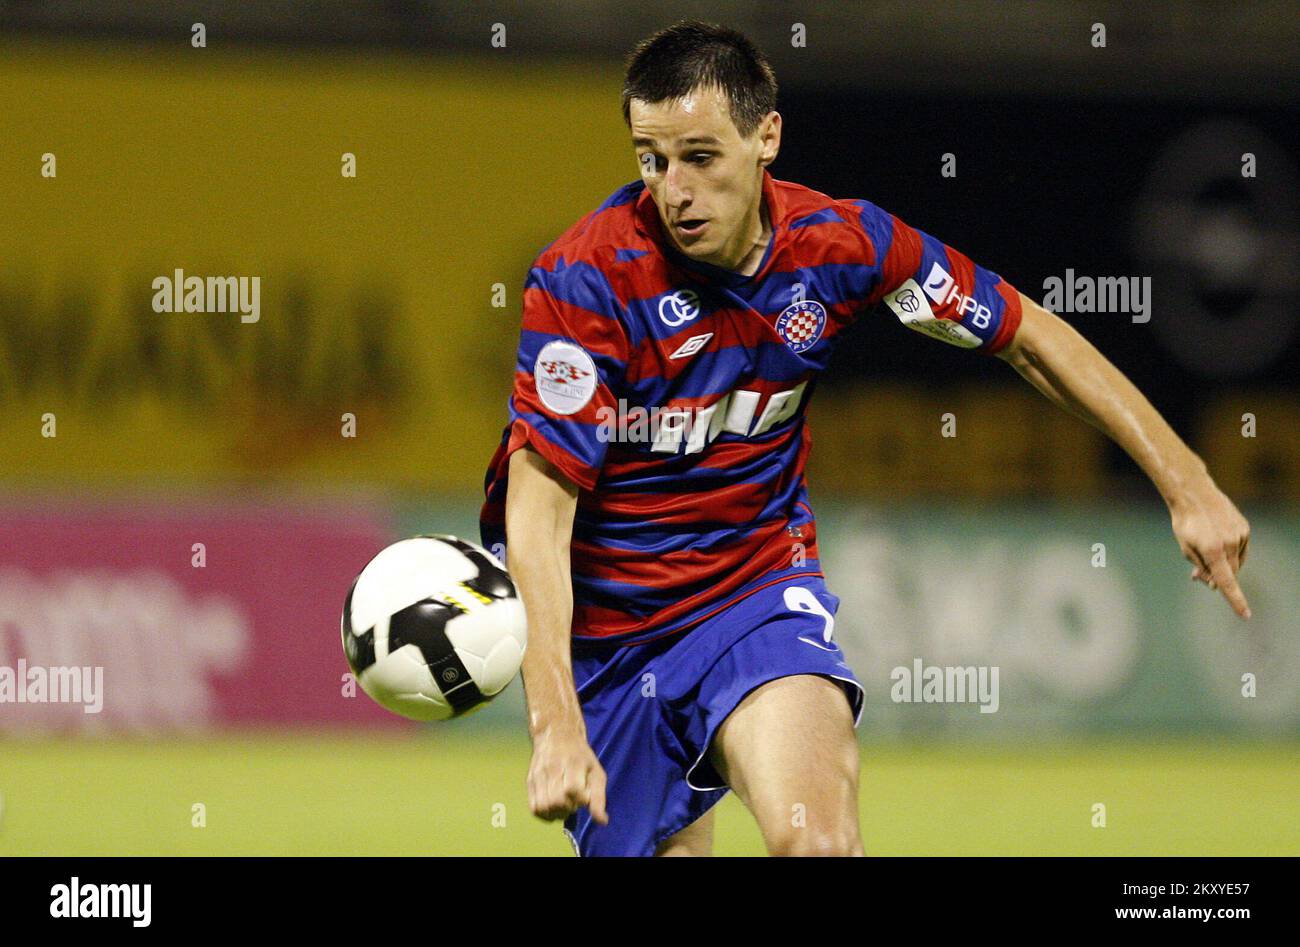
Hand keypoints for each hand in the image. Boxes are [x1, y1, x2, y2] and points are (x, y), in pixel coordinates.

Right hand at [527, 723, 608, 824]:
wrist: (556, 734)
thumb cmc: (581, 756)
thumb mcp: (596, 771)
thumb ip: (599, 797)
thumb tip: (602, 821)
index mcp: (572, 763)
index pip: (572, 789)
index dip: (580, 800)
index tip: (584, 798)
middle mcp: (552, 768)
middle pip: (556, 801)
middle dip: (568, 809)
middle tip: (574, 803)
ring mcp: (538, 775)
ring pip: (543, 807)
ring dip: (556, 814)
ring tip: (563, 806)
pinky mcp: (530, 781)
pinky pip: (534, 808)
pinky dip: (545, 815)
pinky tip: (554, 808)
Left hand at [1169, 481, 1251, 618]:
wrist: (1194, 494)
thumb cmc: (1185, 523)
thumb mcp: (1186, 548)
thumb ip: (1201, 567)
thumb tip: (1213, 584)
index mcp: (1213, 551)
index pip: (1226, 582)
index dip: (1235, 600)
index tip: (1245, 615)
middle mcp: (1230, 543)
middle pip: (1229, 573)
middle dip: (1216, 577)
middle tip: (1197, 577)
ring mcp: (1240, 535)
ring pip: (1236, 562)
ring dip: (1223, 564)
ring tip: (1204, 554)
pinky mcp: (1245, 528)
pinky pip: (1240, 549)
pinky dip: (1230, 552)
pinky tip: (1216, 543)